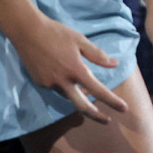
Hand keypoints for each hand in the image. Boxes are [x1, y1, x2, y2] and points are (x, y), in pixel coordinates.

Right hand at [9, 14, 127, 122]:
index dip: (112, 101)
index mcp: (75, 70)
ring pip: (68, 95)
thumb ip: (97, 55)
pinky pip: (57, 88)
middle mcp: (62, 81)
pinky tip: (65, 75)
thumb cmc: (57, 33)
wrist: (28, 32)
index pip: (97, 90)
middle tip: (107, 120)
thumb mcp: (80, 40)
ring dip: (79, 95)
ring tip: (87, 89)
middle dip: (95, 115)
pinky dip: (65, 86)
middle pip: (81, 106)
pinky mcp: (40, 82)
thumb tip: (114, 64)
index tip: (124, 108)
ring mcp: (49, 84)